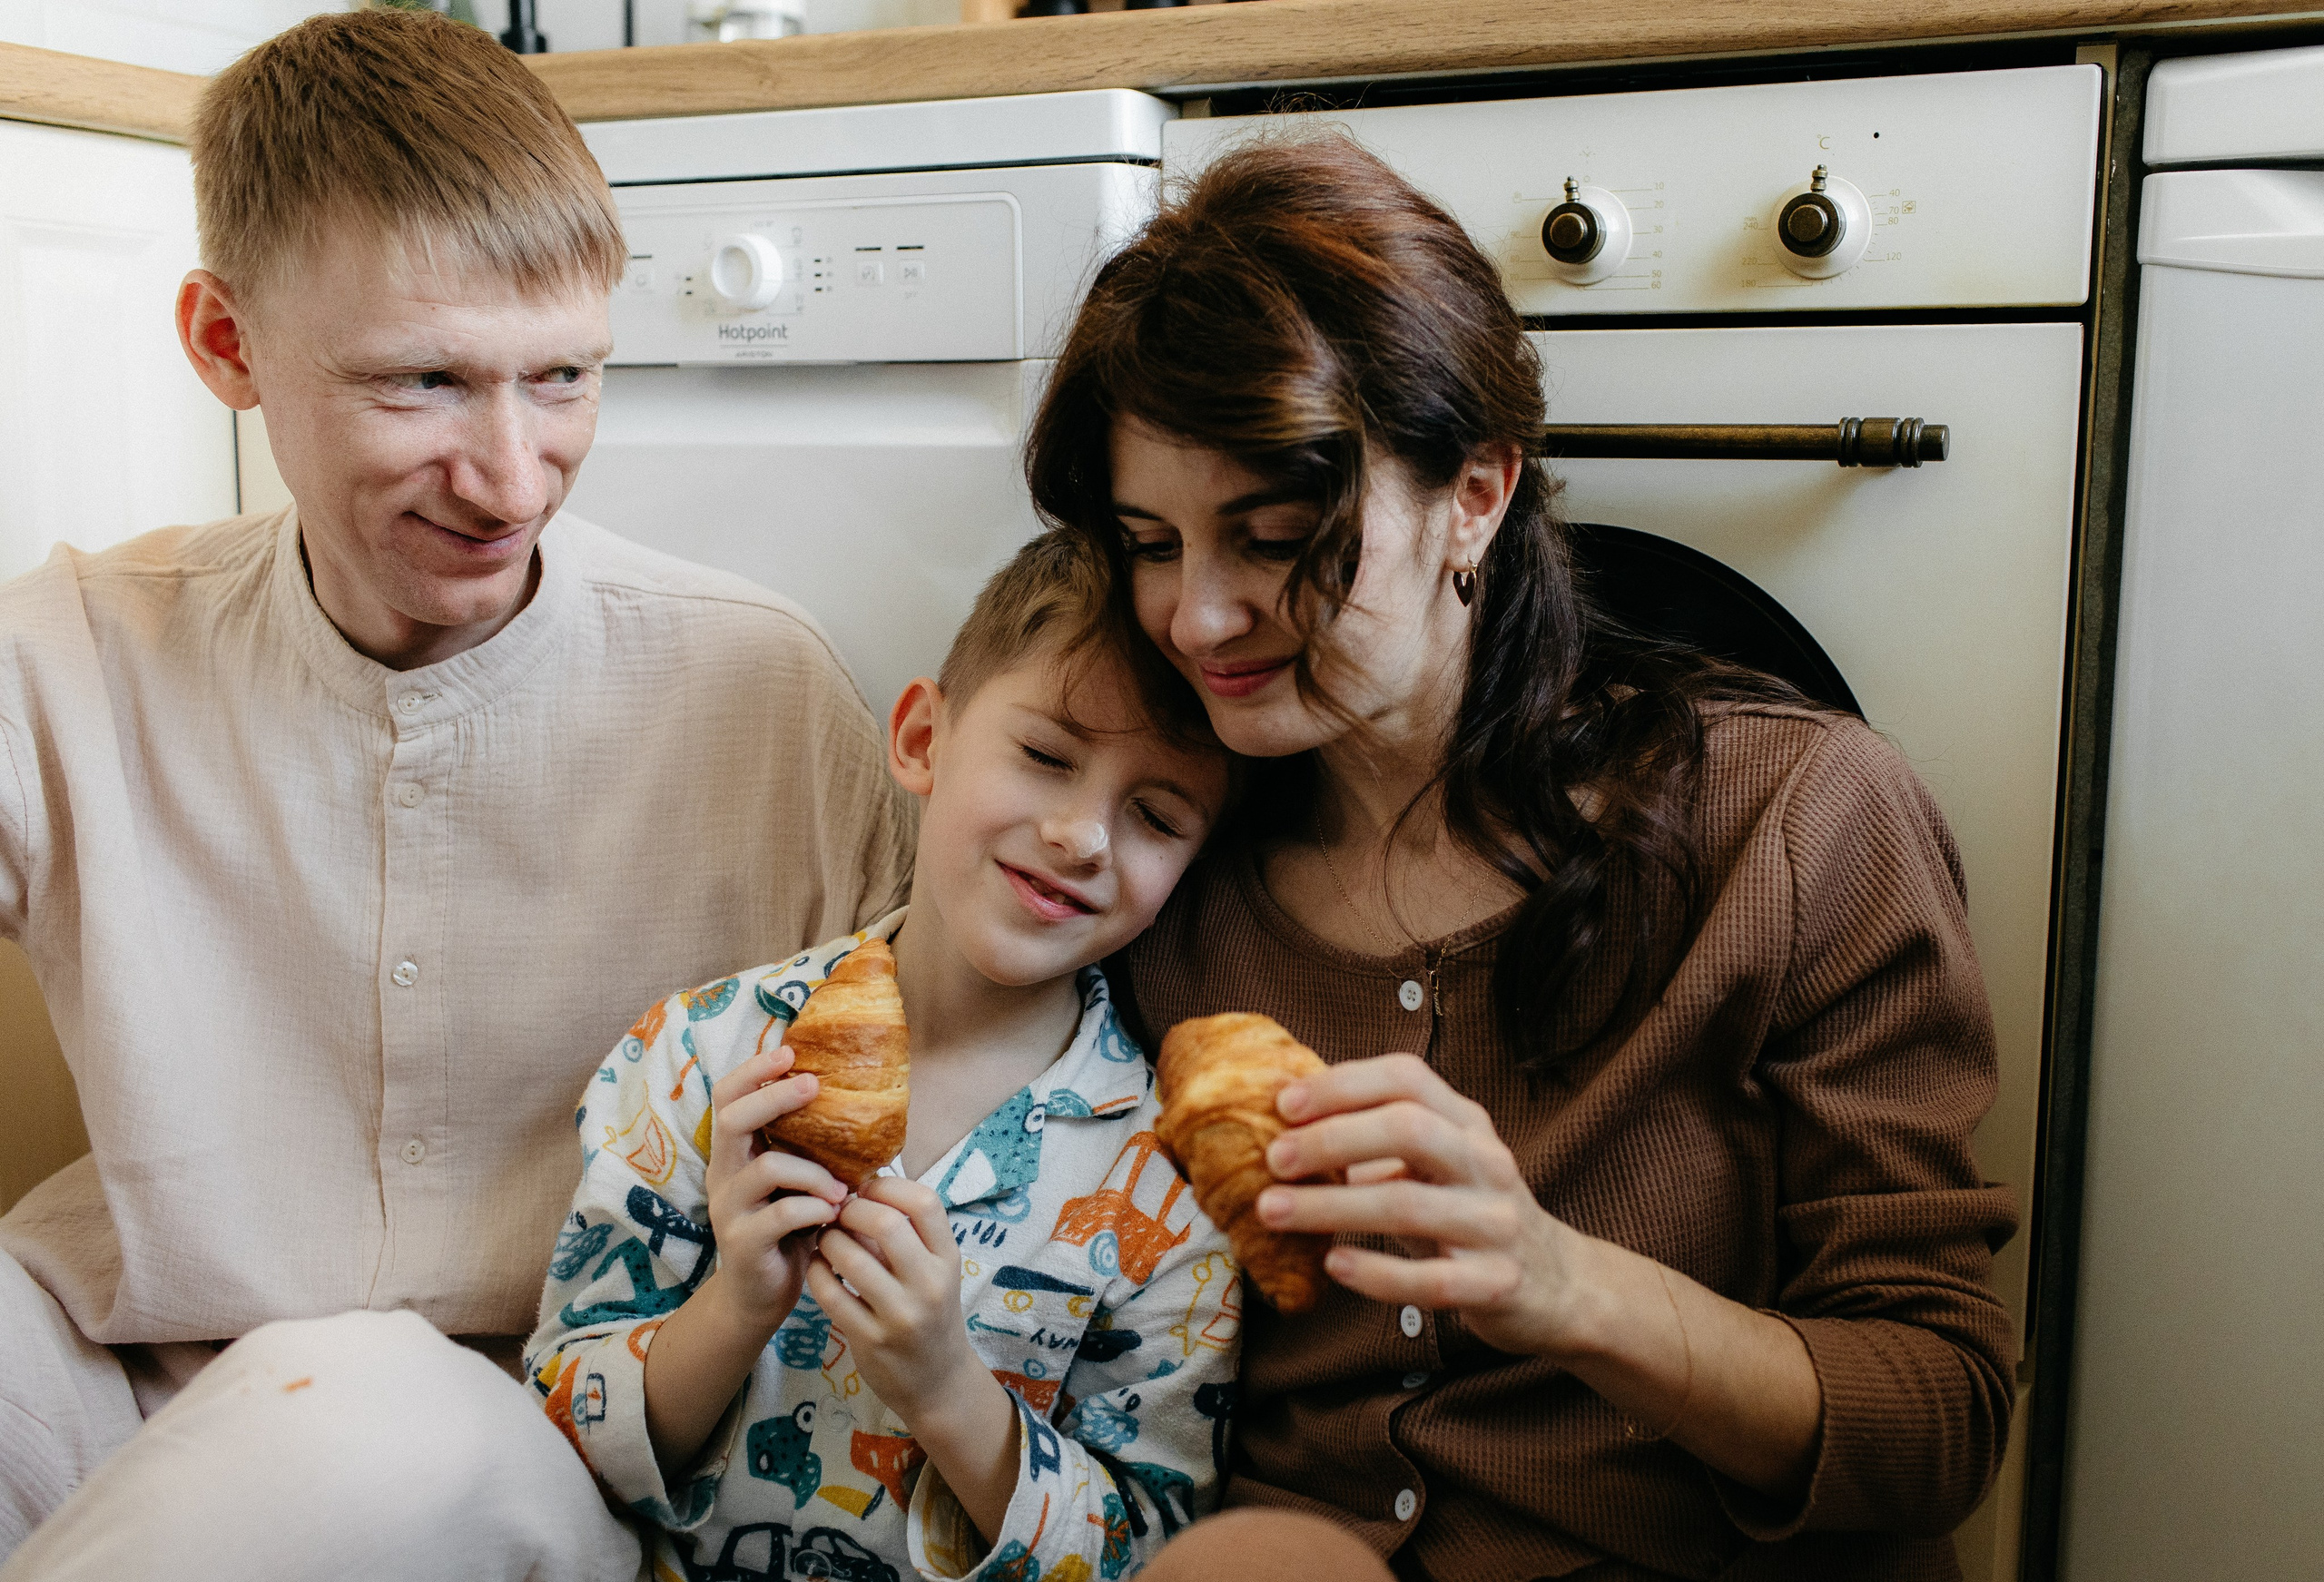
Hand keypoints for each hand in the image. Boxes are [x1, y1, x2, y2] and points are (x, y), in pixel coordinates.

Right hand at [703, 1046, 848, 1335]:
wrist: (759, 1297)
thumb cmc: (787, 1231)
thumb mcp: (794, 1183)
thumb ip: (803, 1148)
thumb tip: (848, 1098)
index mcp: (734, 1155)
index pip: (726, 1098)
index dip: (753, 1070)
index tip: (788, 1050)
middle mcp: (722, 1175)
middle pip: (733, 1119)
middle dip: (775, 1097)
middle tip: (814, 1086)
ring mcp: (728, 1209)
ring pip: (767, 1167)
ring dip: (814, 1171)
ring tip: (842, 1188)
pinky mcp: (742, 1243)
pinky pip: (782, 1213)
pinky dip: (815, 1207)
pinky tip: (833, 1214)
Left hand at [805, 1178, 982, 1424]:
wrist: (937, 1382)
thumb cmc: (930, 1313)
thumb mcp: (933, 1271)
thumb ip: (905, 1234)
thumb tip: (859, 1188)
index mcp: (948, 1258)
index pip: (924, 1202)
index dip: (888, 1186)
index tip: (868, 1191)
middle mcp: (930, 1284)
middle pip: (886, 1222)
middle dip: (851, 1209)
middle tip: (839, 1213)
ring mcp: (901, 1314)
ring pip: (851, 1256)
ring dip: (828, 1239)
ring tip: (826, 1239)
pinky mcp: (871, 1339)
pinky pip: (830, 1293)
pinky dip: (817, 1272)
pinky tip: (819, 1267)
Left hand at [1257, 1052, 1601, 1359]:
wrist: (1560, 1285)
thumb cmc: (1470, 1215)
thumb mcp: (1437, 1166)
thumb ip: (1379, 1143)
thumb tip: (1286, 1126)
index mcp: (1468, 1123)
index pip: (1406, 1079)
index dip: (1343, 1084)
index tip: (1283, 1103)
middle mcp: (1486, 1163)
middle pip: (1409, 1130)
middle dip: (1333, 1138)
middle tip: (1274, 1159)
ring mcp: (1497, 1223)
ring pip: (1409, 1206)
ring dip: (1332, 1207)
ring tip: (1274, 1213)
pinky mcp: (1498, 1283)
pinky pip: (1432, 1279)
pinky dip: (1376, 1272)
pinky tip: (1333, 1264)